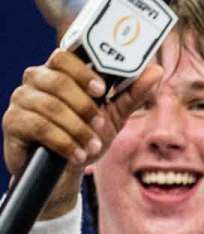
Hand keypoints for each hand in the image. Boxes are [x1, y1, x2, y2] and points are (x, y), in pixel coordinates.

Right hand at [3, 49, 161, 217]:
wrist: (66, 172)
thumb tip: (156, 71)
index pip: (64, 57)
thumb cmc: (86, 137)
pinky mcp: (13, 123)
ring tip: (92, 146)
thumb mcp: (114, 116)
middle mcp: (36, 81)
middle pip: (58, 80)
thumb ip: (132, 93)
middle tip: (100, 124)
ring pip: (50, 106)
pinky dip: (64, 142)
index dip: (83, 71)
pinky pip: (39, 126)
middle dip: (85, 106)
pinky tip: (77, 155)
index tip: (101, 89)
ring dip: (77, 129)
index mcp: (59, 73)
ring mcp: (21, 101)